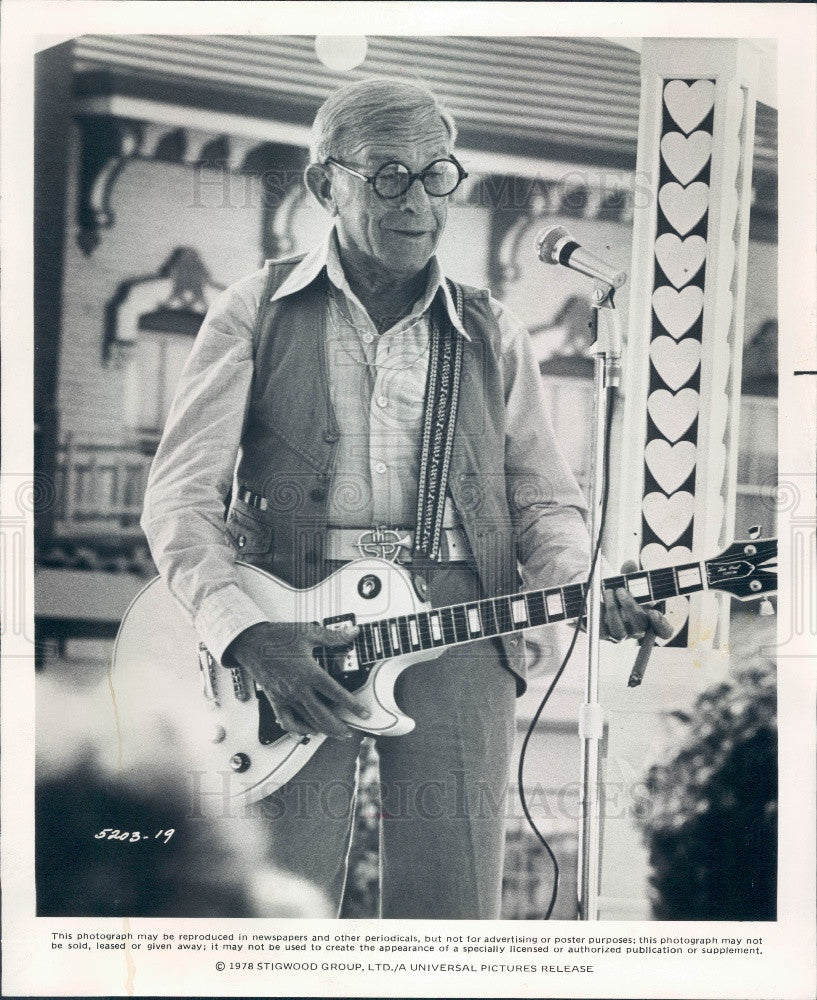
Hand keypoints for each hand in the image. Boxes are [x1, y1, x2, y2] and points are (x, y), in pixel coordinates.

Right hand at [224, 621, 369, 737]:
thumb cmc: (277, 637)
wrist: (250, 642)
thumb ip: (333, 637)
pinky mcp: (275, 700)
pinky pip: (287, 721)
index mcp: (309, 673)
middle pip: (322, 715)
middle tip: (350, 731)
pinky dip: (298, 729)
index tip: (363, 713)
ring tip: (335, 734)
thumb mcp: (308, 632)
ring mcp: (285, 697)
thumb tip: (352, 633)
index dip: (352, 705)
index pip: (336, 694)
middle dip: (339, 727)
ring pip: (307, 721)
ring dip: (323, 730)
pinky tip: (307, 731)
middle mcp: (298, 689)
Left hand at [601, 560, 674, 643]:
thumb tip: (629, 564)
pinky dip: (597, 615)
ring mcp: (620, 634)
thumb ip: (631, 574)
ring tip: (608, 591)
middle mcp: (636, 630)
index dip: (661, 625)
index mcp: (649, 619)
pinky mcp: (603, 634)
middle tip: (620, 590)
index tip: (654, 613)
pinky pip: (600, 630)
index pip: (664, 631)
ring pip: (619, 631)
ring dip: (613, 610)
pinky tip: (595, 602)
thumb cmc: (621, 589)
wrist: (600, 597)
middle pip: (640, 627)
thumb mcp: (628, 581)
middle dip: (630, 607)